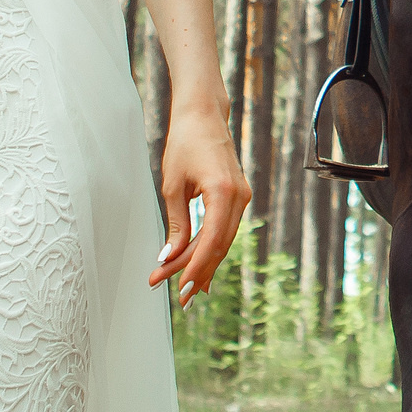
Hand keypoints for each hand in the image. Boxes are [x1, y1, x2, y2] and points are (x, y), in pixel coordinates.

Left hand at [149, 107, 249, 307]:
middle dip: (197, 271)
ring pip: (223, 240)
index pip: (212, 240)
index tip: (181, 289)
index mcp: (224, 191)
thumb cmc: (184, 143)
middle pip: (219, 245)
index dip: (196, 267)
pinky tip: (200, 266)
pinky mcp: (238, 197)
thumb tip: (169, 257)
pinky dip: (211, 248)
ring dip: (203, 263)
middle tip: (176, 296)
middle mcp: (240, 197)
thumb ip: (176, 223)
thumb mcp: (172, 185)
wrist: (203, 115)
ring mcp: (242, 197)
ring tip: (184, 288)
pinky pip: (225, 229)